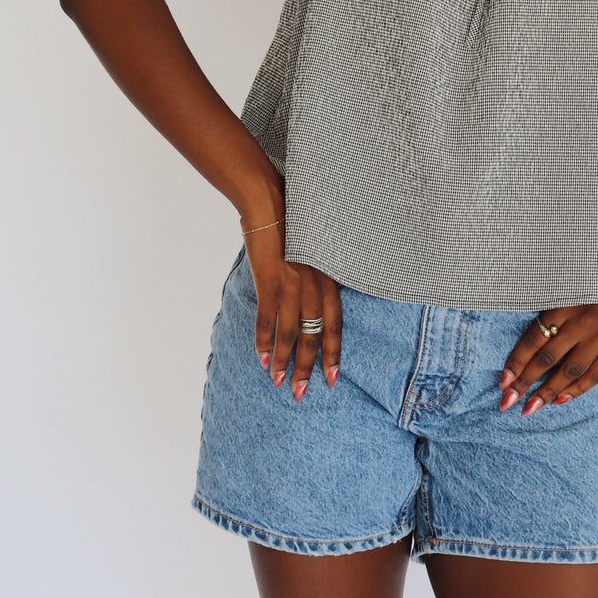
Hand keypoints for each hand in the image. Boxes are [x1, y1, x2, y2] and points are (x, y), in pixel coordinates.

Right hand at [242, 221, 341, 400]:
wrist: (271, 204)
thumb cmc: (294, 225)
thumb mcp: (316, 253)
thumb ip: (318, 278)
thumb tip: (314, 302)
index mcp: (328, 280)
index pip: (335, 326)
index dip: (333, 354)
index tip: (332, 379)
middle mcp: (314, 287)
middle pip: (314, 337)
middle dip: (308, 368)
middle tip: (302, 393)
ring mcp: (291, 286)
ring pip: (291, 335)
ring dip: (284, 362)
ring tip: (279, 383)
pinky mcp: (269, 283)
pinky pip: (266, 321)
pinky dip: (263, 343)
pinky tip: (262, 359)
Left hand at [496, 288, 597, 416]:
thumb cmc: (596, 280)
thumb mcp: (566, 287)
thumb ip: (549, 311)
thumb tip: (527, 340)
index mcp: (562, 306)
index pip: (532, 340)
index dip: (516, 363)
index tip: (503, 382)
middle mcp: (579, 324)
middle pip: (546, 360)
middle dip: (524, 384)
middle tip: (507, 402)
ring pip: (568, 372)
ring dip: (547, 393)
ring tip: (529, 408)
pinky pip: (594, 375)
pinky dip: (576, 390)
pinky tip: (560, 400)